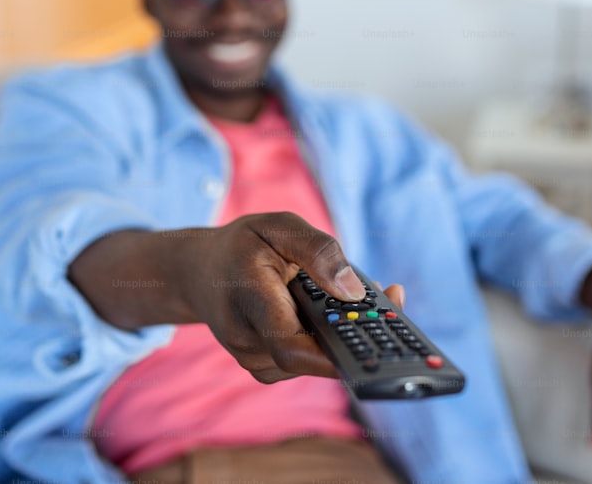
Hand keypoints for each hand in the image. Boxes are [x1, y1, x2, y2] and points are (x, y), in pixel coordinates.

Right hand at [182, 211, 404, 383]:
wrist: (198, 272)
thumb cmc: (241, 245)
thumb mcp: (278, 227)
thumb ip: (317, 251)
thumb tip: (354, 291)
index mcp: (249, 301)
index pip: (291, 348)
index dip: (334, 356)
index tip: (374, 344)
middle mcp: (247, 340)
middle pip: (312, 357)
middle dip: (355, 334)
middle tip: (392, 299)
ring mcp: (253, 358)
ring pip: (312, 359)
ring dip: (341, 334)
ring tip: (362, 299)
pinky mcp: (264, 365)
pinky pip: (305, 359)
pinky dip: (326, 339)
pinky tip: (335, 313)